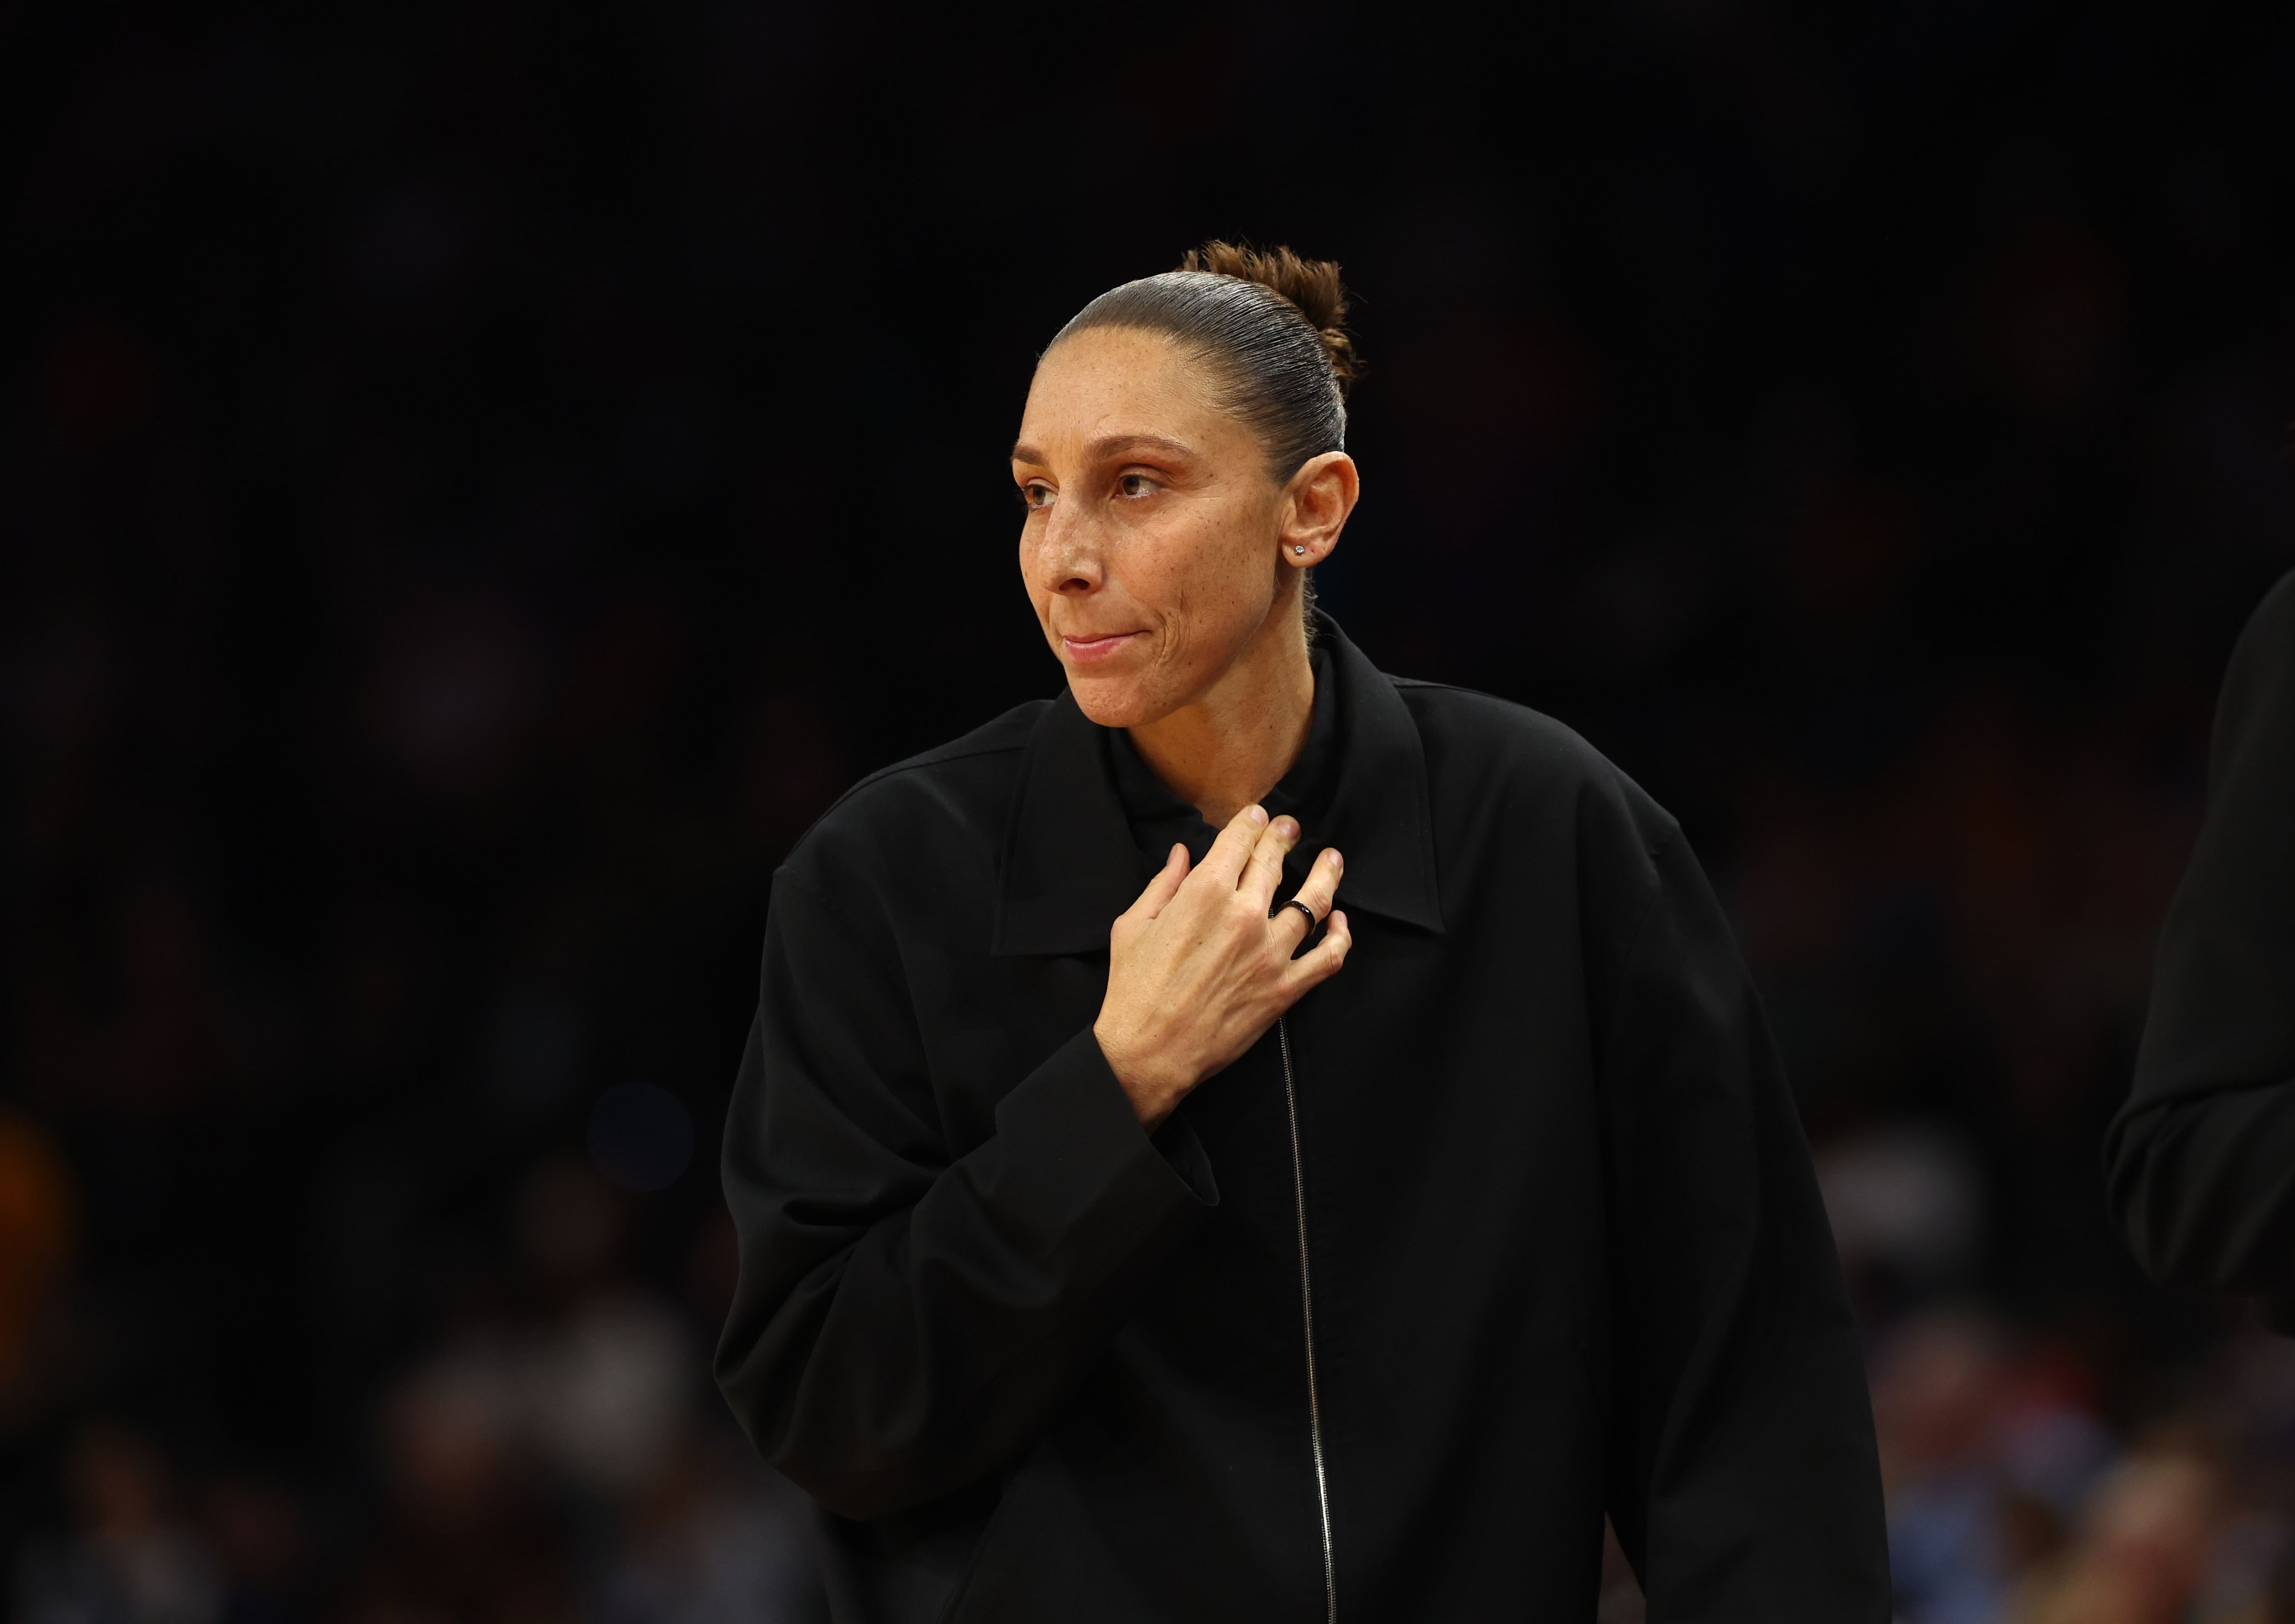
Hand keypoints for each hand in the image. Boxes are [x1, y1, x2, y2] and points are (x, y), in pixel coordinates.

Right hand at [1094, 805, 1351, 1127]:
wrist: (1149, 1052)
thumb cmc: (1134, 990)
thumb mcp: (1133, 926)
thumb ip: (1163, 883)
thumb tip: (1182, 853)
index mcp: (1204, 893)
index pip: (1240, 840)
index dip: (1253, 822)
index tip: (1259, 816)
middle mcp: (1244, 915)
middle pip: (1275, 863)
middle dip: (1284, 838)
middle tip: (1291, 828)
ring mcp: (1270, 952)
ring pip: (1313, 902)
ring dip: (1325, 875)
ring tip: (1331, 859)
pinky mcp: (1285, 988)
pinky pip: (1328, 956)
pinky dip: (1340, 935)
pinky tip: (1339, 921)